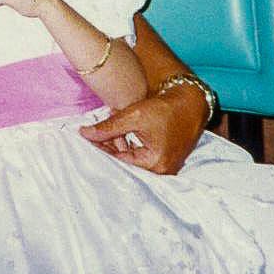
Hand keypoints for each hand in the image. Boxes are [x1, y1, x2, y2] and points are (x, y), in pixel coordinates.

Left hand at [78, 86, 205, 173]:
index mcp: (155, 164)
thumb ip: (108, 127)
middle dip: (109, 148)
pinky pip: (143, 156)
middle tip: (91, 136)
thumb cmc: (164, 109)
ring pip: (133, 159)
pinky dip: (130, 147)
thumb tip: (83, 133)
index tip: (85, 137)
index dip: (101, 147)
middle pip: (126, 162)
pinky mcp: (167, 159)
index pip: (119, 159)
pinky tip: (119, 136)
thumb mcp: (133, 116)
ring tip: (103, 135)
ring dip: (119, 147)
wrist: (190, 103)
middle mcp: (162, 171)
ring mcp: (166, 167)